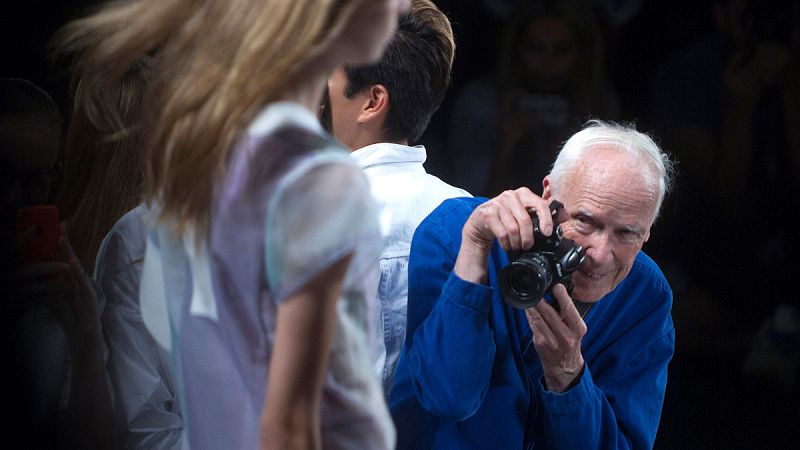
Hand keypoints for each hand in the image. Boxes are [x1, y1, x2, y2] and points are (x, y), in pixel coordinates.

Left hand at [6, 224, 101, 355]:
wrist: (86, 343)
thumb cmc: (73, 325)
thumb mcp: (56, 305)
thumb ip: (49, 292)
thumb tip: (38, 280)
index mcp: (71, 284)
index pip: (63, 260)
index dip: (60, 245)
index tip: (55, 230)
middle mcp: (79, 284)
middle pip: (70, 259)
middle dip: (65, 242)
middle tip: (60, 225)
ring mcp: (86, 291)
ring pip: (76, 268)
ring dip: (68, 253)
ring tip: (61, 238)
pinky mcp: (90, 300)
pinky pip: (82, 284)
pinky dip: (77, 272)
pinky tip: (71, 263)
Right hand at [455, 187, 553, 283]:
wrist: (482, 221)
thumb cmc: (507, 217)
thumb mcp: (526, 213)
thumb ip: (545, 215)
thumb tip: (566, 215)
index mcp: (524, 193)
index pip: (540, 204)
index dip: (546, 220)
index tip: (547, 233)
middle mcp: (510, 195)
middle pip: (526, 220)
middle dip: (528, 238)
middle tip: (528, 245)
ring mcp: (497, 204)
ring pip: (513, 229)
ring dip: (516, 242)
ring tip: (517, 246)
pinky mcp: (487, 213)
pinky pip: (501, 233)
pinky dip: (506, 243)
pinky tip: (507, 245)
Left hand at [525, 284, 586, 392]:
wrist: (564, 365)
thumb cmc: (570, 342)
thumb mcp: (576, 328)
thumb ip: (569, 313)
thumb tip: (558, 292)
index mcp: (578, 329)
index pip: (569, 309)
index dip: (562, 296)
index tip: (557, 287)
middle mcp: (565, 336)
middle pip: (549, 312)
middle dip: (542, 299)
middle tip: (537, 289)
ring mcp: (551, 340)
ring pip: (538, 317)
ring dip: (532, 305)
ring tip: (531, 296)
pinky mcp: (539, 342)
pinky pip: (532, 324)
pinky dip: (529, 314)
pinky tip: (528, 308)